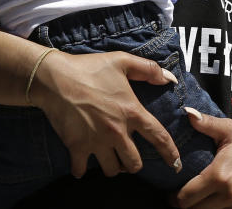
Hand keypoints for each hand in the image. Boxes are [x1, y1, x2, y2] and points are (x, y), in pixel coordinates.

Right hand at [27, 49, 181, 177]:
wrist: (55, 78)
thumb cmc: (90, 68)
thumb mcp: (122, 61)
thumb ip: (148, 70)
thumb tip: (169, 79)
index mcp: (131, 111)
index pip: (158, 136)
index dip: (170, 153)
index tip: (175, 164)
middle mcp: (117, 131)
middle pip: (134, 163)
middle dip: (134, 162)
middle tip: (128, 155)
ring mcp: (96, 142)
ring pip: (112, 170)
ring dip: (113, 167)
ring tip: (110, 157)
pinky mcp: (76, 147)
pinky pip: (83, 170)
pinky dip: (83, 169)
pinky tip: (83, 162)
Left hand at [171, 110, 231, 208]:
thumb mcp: (229, 129)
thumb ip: (207, 123)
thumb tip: (187, 112)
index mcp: (220, 173)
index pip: (186, 197)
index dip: (175, 196)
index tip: (173, 192)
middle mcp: (230, 194)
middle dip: (186, 205)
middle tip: (182, 198)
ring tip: (197, 200)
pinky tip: (213, 203)